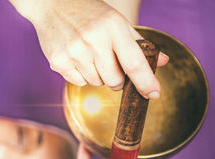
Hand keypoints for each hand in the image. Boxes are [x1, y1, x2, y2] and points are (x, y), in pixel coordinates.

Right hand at [10, 0, 168, 98]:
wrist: (52, 4)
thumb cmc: (89, 13)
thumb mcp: (116, 21)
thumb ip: (138, 43)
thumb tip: (162, 61)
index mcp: (113, 27)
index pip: (134, 63)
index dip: (146, 82)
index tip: (154, 94)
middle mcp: (93, 40)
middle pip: (115, 80)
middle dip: (118, 80)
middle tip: (111, 65)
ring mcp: (74, 52)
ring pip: (96, 83)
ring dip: (98, 75)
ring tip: (89, 55)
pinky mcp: (58, 61)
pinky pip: (78, 82)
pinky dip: (81, 75)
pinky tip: (76, 57)